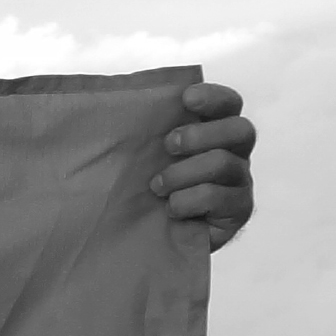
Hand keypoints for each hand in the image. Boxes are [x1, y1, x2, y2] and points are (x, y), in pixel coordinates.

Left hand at [153, 82, 255, 250]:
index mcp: (214, 131)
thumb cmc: (146, 188)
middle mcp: (234, 153)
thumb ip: (137, 129)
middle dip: (200, 134)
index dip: (214, 97)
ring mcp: (239, 182)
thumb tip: (95, 105)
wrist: (151, 237)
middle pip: (240, 130)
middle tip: (168, 145)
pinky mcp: (237, 210)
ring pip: (224, 163)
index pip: (229, 104)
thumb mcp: (139, 156)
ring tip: (157, 187)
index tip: (186, 97)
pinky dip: (188, 200)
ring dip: (183, 173)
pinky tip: (171, 208)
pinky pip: (219, 197)